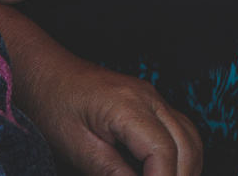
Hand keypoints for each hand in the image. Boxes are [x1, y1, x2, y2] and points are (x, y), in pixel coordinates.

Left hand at [26, 57, 202, 175]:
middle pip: (186, 145)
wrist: (47, 72)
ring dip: (185, 169)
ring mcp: (153, 98)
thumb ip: (109, 172)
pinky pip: (181, 130)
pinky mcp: (150, 103)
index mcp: (128, 105)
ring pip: (190, 137)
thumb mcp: (75, 147)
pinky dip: (182, 155)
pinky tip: (167, 172)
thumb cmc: (53, 104)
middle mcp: (148, 98)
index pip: (163, 151)